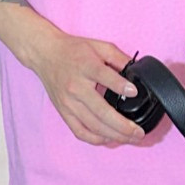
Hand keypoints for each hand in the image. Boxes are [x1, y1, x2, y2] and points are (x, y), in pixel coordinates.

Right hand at [27, 28, 146, 146]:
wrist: (45, 55)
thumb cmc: (73, 50)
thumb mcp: (99, 46)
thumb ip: (118, 57)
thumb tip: (136, 71)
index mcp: (86, 67)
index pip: (104, 77)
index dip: (120, 86)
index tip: (134, 92)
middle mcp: (76, 87)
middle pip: (101, 111)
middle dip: (123, 126)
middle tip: (139, 133)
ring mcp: (68, 103)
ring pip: (93, 126)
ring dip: (113, 136)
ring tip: (130, 139)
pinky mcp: (63, 112)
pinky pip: (79, 131)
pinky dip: (95, 139)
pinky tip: (109, 139)